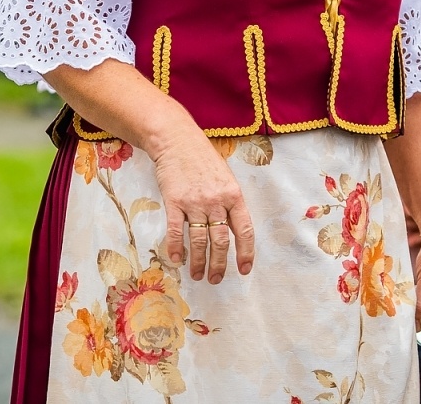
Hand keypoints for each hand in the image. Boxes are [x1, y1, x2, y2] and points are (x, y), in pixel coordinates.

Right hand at [150, 130, 255, 284]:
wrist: (176, 140)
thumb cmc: (202, 158)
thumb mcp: (225, 177)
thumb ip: (229, 202)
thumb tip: (232, 229)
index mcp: (234, 195)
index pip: (244, 230)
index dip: (246, 252)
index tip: (244, 270)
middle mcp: (216, 201)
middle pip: (221, 240)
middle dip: (219, 264)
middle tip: (216, 279)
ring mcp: (195, 202)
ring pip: (200, 240)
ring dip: (199, 261)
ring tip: (198, 275)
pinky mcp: (174, 201)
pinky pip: (177, 230)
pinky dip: (177, 248)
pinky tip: (177, 260)